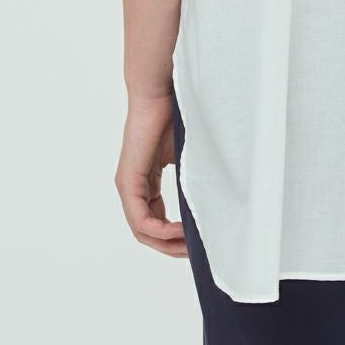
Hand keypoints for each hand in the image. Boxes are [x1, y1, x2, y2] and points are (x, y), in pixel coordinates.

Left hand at [115, 91, 187, 256]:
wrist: (161, 90)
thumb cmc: (176, 113)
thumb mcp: (188, 154)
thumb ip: (194, 177)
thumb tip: (216, 198)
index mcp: (146, 180)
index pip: (155, 220)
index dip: (176, 236)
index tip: (199, 240)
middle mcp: (133, 187)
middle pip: (148, 233)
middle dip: (172, 247)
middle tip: (196, 254)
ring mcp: (128, 185)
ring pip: (143, 232)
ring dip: (167, 244)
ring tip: (191, 247)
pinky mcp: (128, 181)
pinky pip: (141, 221)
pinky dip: (161, 232)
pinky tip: (182, 232)